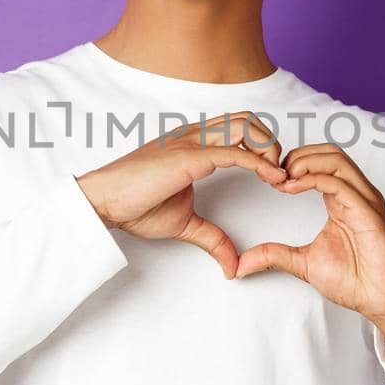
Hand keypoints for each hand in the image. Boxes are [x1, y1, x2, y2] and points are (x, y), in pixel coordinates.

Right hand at [77, 111, 288, 279]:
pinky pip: (235, 152)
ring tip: (277, 176)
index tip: (274, 175)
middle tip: (279, 174)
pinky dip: (260, 163)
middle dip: (272, 142)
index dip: (262, 146)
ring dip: (270, 148)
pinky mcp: (190, 156)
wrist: (104, 201)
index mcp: (193, 143)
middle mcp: (194, 136)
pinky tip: (271, 178)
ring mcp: (192, 142)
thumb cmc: (134, 205)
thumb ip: (212, 239)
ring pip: (246, 126)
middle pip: (248, 119)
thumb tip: (231, 265)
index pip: (238, 127)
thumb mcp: (184, 224)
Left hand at [233, 143, 384, 321]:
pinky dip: (313, 179)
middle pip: (328, 152)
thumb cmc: (356, 281)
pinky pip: (340, 183)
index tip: (267, 179)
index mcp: (342, 199)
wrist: (383, 301)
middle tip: (271, 174)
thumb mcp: (304, 264)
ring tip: (281, 178)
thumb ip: (275, 256)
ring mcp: (365, 200)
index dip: (291, 163)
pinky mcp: (369, 213)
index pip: (320, 161)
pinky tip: (291, 188)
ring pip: (335, 159)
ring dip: (304, 162)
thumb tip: (241, 263)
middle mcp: (356, 194)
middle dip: (296, 155)